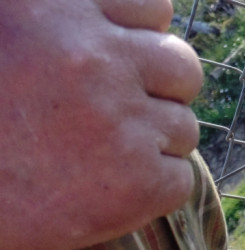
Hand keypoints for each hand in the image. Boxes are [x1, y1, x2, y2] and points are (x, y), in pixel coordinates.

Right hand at [0, 0, 203, 249]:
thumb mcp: (5, 30)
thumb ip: (68, 23)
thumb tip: (135, 28)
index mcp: (56, 6)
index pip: (153, 9)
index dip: (140, 41)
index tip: (119, 65)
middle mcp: (93, 54)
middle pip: (182, 67)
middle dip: (161, 93)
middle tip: (118, 117)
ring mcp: (121, 118)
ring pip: (183, 127)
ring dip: (151, 145)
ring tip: (93, 158)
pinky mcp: (139, 180)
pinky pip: (178, 179)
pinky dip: (149, 190)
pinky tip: (98, 191)